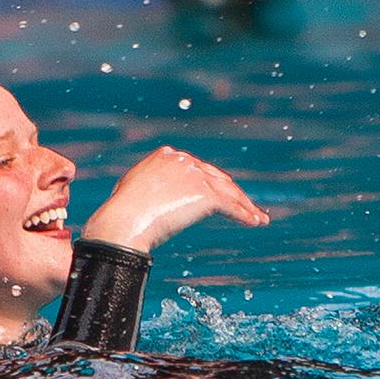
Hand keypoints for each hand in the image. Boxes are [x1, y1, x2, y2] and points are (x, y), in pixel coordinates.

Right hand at [79, 145, 269, 253]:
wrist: (123, 221)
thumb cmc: (121, 212)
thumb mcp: (134, 188)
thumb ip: (151, 183)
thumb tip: (156, 193)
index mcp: (166, 156)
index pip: (198, 169)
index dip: (212, 182)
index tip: (222, 193)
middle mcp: (184, 161)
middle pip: (217, 178)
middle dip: (233, 193)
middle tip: (245, 206)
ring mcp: (196, 175)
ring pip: (228, 191)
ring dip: (245, 205)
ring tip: (258, 218)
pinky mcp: (205, 194)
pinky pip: (230, 206)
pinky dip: (244, 214)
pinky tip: (255, 222)